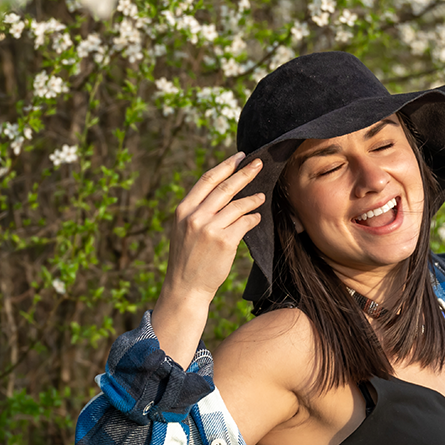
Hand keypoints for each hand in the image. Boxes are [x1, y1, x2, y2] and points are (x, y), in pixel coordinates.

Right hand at [162, 152, 265, 304]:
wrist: (185, 287)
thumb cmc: (187, 259)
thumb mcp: (183, 230)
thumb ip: (198, 211)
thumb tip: (221, 191)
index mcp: (183, 210)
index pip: (207, 180)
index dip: (225, 166)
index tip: (239, 157)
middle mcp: (195, 217)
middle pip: (225, 188)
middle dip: (244, 173)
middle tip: (259, 164)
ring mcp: (209, 229)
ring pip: (238, 205)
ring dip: (253, 199)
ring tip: (261, 196)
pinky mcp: (224, 242)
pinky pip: (245, 223)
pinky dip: (252, 218)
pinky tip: (256, 218)